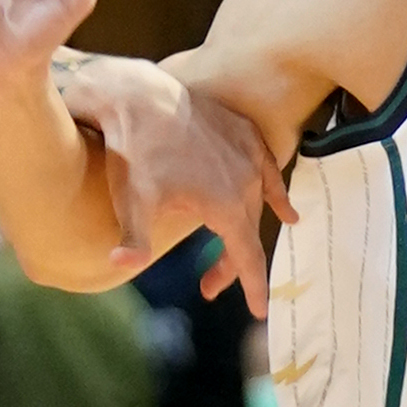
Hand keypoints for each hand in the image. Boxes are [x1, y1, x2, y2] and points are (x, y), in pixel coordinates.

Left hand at [69, 55, 293, 318]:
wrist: (138, 93)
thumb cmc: (132, 150)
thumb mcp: (131, 200)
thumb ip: (134, 239)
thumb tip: (120, 265)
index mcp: (226, 204)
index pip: (247, 257)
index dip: (254, 288)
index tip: (260, 312)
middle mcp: (247, 181)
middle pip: (247, 233)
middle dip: (231, 264)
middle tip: (207, 286)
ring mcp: (248, 155)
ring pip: (256, 204)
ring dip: (243, 231)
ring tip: (233, 254)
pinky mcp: (244, 134)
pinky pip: (267, 171)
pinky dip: (275, 193)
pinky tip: (285, 211)